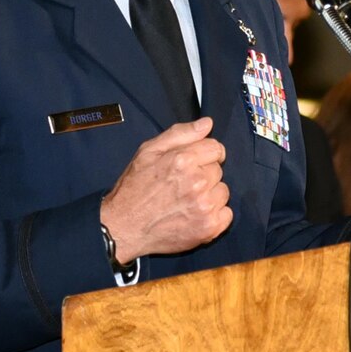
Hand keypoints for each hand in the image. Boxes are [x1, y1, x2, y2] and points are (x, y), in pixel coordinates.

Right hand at [98, 118, 232, 261]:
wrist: (124, 228)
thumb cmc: (133, 189)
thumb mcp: (148, 152)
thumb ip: (180, 134)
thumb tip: (207, 124)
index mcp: (183, 160)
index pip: (216, 148)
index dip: (205, 154)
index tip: (194, 164)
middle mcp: (196, 182)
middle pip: (218, 170)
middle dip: (204, 175)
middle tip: (182, 186)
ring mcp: (204, 207)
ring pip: (222, 192)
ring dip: (209, 195)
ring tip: (186, 201)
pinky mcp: (209, 228)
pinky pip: (226, 214)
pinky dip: (215, 215)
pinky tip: (195, 215)